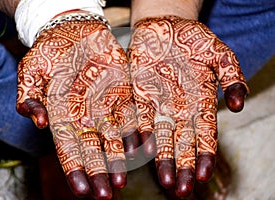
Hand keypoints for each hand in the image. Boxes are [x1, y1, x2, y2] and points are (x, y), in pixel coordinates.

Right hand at [16, 12, 136, 198]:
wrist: (74, 31)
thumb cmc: (50, 52)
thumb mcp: (32, 70)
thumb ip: (30, 96)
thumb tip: (37, 121)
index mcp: (62, 113)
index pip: (67, 146)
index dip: (74, 168)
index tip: (80, 190)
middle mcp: (86, 115)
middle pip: (93, 148)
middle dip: (99, 171)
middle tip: (107, 194)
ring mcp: (106, 105)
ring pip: (115, 135)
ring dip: (120, 157)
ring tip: (125, 178)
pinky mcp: (124, 91)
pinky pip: (132, 113)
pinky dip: (139, 130)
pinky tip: (146, 146)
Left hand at [127, 16, 248, 197]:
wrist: (164, 26)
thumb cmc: (194, 39)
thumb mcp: (220, 54)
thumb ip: (232, 77)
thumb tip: (240, 106)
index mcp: (201, 101)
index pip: (205, 134)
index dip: (205, 155)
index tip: (204, 176)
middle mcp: (179, 108)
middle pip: (182, 142)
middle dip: (183, 166)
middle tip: (182, 190)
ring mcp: (159, 103)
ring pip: (160, 136)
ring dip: (161, 158)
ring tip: (164, 180)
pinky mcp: (139, 95)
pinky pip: (139, 118)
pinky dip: (138, 135)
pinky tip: (138, 151)